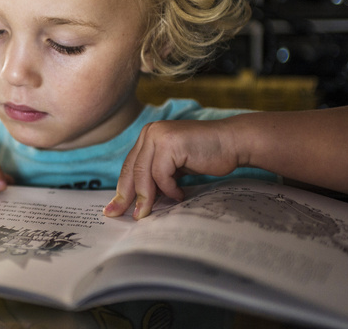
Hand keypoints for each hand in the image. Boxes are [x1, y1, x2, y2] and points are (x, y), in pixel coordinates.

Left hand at [103, 119, 239, 219]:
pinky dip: (169, 188)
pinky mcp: (170, 143)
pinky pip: (161, 174)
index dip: (122, 189)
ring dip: (148, 197)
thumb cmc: (206, 156)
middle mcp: (150, 132)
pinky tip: (180, 193)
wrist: (233, 142)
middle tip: (123, 216)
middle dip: (127, 197)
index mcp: (148, 136)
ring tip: (149, 212)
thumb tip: (136, 200)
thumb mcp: (174, 166)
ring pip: (143, 174)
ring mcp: (159, 135)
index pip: (129, 166)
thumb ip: (155, 175)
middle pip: (132, 170)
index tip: (114, 209)